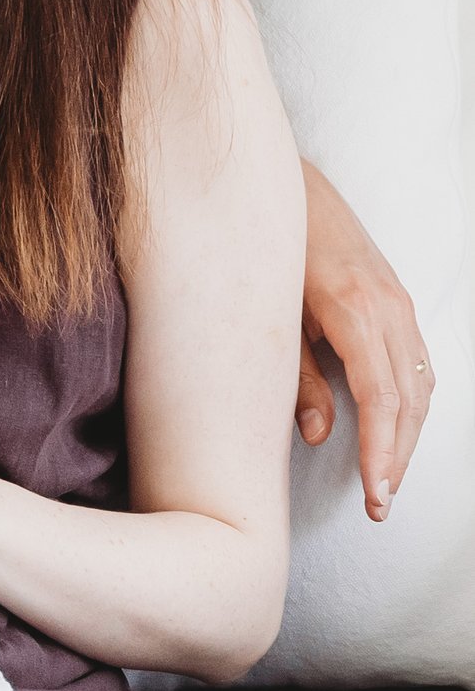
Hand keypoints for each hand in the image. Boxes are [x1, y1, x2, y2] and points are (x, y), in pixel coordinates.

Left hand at [298, 161, 433, 518]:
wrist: (289, 185)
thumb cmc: (269, 248)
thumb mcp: (271, 313)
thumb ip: (294, 374)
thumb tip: (319, 433)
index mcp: (355, 310)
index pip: (382, 399)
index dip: (381, 451)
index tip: (375, 495)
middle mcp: (388, 307)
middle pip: (409, 400)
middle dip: (397, 456)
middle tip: (380, 505)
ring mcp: (399, 302)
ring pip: (421, 385)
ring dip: (408, 435)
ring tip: (386, 479)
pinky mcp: (399, 300)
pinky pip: (418, 362)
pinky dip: (412, 402)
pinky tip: (396, 429)